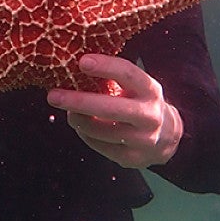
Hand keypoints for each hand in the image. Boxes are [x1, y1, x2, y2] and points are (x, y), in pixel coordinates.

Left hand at [47, 54, 182, 168]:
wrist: (166, 137)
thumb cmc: (139, 102)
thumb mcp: (136, 87)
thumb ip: (113, 79)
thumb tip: (75, 66)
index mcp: (150, 90)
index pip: (128, 74)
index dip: (105, 66)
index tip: (81, 62)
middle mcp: (150, 115)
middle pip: (111, 108)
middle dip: (79, 101)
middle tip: (53, 96)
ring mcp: (143, 140)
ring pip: (101, 131)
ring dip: (78, 120)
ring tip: (69, 111)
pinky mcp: (132, 158)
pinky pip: (99, 146)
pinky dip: (85, 135)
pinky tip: (81, 126)